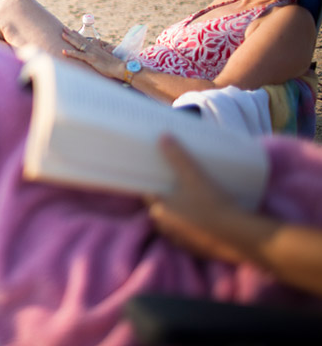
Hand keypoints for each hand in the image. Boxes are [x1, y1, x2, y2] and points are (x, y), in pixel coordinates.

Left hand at [60, 28, 122, 78]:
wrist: (119, 67)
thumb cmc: (113, 65)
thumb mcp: (105, 57)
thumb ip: (100, 53)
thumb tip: (98, 50)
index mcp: (96, 48)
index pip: (85, 39)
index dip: (78, 34)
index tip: (71, 30)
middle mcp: (93, 48)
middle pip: (80, 39)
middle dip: (71, 33)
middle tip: (63, 28)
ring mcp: (92, 52)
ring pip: (78, 44)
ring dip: (70, 39)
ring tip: (62, 34)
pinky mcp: (91, 58)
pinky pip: (79, 55)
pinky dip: (70, 53)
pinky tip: (63, 51)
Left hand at [145, 135, 248, 263]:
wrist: (238, 236)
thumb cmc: (210, 204)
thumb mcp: (193, 176)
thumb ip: (177, 156)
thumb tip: (162, 136)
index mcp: (158, 210)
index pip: (148, 194)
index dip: (152, 183)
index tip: (158, 174)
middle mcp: (165, 228)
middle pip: (161, 208)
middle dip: (167, 197)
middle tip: (177, 184)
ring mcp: (180, 240)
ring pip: (175, 222)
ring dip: (180, 213)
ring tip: (191, 198)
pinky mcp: (196, 249)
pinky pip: (189, 234)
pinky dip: (193, 226)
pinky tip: (204, 217)